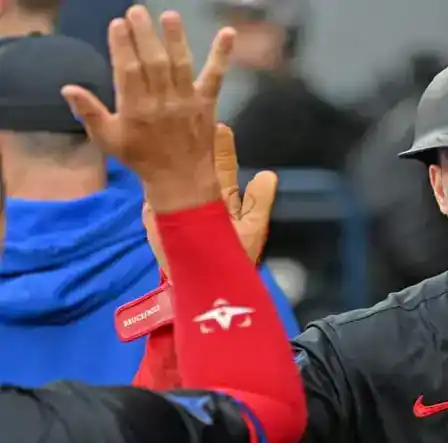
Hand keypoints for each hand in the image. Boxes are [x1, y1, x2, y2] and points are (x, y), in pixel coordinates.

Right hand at [60, 5, 234, 211]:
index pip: (128, 71)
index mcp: (136, 109)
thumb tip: (68, 88)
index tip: (117, 24)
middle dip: (145, 35)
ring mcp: (187, 101)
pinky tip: (228, 33)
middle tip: (137, 11)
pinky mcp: (207, 103)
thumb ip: (90, 113)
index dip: (122, 46)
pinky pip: (215, 76)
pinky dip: (222, 55)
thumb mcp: (109, 140)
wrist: (180, 180)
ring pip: (181, 64)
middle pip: (154, 62)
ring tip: (170, 15)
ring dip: (175, 38)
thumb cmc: (141, 158)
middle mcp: (162, 102)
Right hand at [143, 124, 277, 272]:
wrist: (210, 286)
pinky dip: (151, 185)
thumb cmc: (235, 257)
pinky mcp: (156, 220)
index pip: (220, 166)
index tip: (220, 127)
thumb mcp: (253, 228)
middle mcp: (197, 198)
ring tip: (167, 136)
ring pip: (171, 178)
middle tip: (190, 119)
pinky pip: (152, 200)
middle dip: (193, 145)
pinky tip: (148, 166)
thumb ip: (259, 201)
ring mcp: (174, 206)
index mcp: (221, 196)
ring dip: (168, 160)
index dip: (221, 148)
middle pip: (194, 166)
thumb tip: (267, 174)